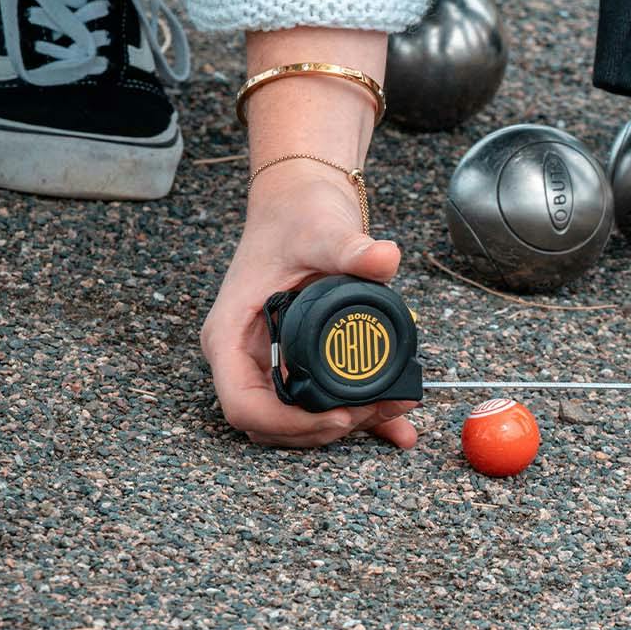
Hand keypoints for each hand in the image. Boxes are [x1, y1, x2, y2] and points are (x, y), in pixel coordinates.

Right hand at [200, 159, 418, 447]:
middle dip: (324, 428)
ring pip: (297, 419)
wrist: (300, 200)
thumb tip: (385, 258)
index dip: (289, 423)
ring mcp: (271, 362)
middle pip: (272, 422)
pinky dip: (359, 419)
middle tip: (377, 412)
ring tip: (395, 410)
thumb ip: (351, 248)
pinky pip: (323, 402)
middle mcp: (246, 356)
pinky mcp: (298, 361)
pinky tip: (398, 429)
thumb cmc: (296, 215)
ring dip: (344, 426)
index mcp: (232, 335)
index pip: (244, 405)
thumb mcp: (322, 231)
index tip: (338, 416)